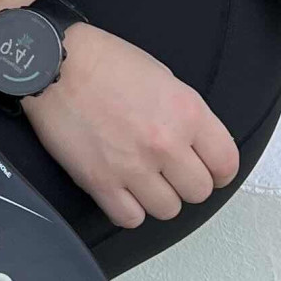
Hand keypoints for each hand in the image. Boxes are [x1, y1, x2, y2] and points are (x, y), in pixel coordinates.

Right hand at [0, 0, 239, 229]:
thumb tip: (193, 145)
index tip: (210, 171)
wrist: (54, 64)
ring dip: (159, 198)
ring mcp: (133, 167)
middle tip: (171, 172)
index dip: (220, 171)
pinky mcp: (101, 183)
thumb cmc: (104, 62)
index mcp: (187, 113)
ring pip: (168, 210)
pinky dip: (129, 210)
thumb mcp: (162, 77)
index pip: (226, 163)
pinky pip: (131, 218)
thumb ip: (184, 114)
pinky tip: (122, 192)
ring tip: (143, 181)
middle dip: (187, 183)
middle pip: (199, 191)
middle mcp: (166, 144)